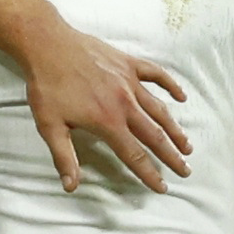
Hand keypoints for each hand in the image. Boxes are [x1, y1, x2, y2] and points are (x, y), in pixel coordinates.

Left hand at [19, 19, 189, 193]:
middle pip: (155, 135)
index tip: (162, 187)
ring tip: (187, 145)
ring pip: (160, 109)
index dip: (149, 173)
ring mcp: (130, 81)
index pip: (134, 155)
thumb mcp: (49, 126)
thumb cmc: (46, 87)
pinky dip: (171, 86)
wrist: (48, 46)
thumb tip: (70, 187)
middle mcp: (125, 103)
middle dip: (171, 156)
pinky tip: (182, 97)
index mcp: (107, 122)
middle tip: (186, 171)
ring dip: (175, 128)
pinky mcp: (129, 63)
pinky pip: (157, 75)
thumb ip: (64, 158)